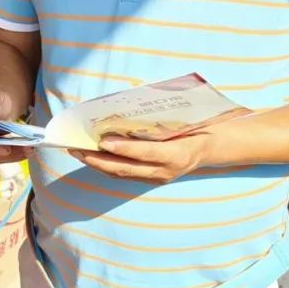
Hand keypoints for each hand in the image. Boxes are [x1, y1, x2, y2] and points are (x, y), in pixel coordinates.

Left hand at [71, 133, 212, 184]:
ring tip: (77, 152)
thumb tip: (125, 107)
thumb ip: (158, 119)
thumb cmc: (196, 127)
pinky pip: (124, 174)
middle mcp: (165, 170)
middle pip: (126, 168)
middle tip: (77, 149)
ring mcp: (158, 178)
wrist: (211, 147)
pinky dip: (106, 166)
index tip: (103, 141)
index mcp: (177, 154)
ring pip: (121, 174)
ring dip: (97, 164)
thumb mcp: (184, 120)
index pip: (145, 153)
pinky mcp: (151, 180)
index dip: (123, 149)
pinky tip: (92, 157)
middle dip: (98, 160)